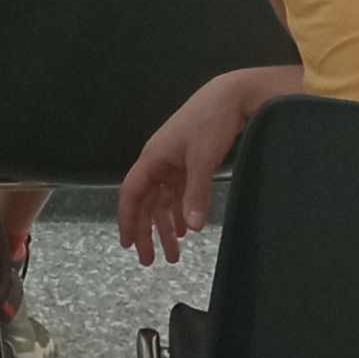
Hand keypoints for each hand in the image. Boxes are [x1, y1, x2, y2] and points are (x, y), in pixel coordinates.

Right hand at [115, 79, 251, 263]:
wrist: (230, 96)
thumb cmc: (210, 123)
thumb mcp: (202, 160)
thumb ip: (195, 195)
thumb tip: (191, 228)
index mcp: (153, 159)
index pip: (132, 194)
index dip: (128, 219)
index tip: (128, 244)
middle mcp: (158, 162)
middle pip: (146, 202)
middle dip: (147, 232)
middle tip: (151, 261)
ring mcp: (174, 163)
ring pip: (163, 201)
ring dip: (165, 227)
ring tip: (173, 255)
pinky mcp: (189, 162)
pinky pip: (178, 194)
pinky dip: (179, 213)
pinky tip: (185, 230)